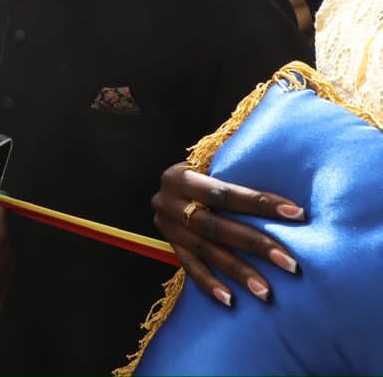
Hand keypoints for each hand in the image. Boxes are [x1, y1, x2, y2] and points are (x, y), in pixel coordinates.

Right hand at [151, 162, 303, 305]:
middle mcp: (167, 203)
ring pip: (205, 252)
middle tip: (289, 263)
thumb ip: (232, 169)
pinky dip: (210, 285)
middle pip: (216, 227)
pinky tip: (231, 300)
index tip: (296, 214)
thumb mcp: (208, 163)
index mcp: (178, 177)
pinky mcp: (169, 245)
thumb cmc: (202, 170)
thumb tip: (285, 168)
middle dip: (255, 245)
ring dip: (238, 272)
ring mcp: (166, 227)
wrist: (166, 184)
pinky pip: (189, 268)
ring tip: (267, 292)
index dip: (259, 203)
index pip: (223, 192)